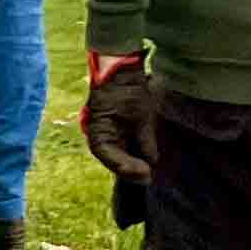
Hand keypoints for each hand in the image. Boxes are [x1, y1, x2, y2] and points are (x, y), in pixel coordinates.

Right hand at [82, 54, 157, 183]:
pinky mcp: (117, 133)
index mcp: (99, 133)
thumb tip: (151, 161)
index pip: (109, 157)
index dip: (127, 168)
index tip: (146, 172)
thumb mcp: (141, 116)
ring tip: (148, 173)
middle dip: (131, 170)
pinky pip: (124, 149)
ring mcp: (108, 136)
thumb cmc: (127, 91)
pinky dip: (134, 156)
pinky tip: (145, 160)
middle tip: (149, 177)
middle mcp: (100, 137)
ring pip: (119, 157)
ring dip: (133, 164)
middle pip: (114, 161)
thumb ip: (145, 140)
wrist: (122, 72)